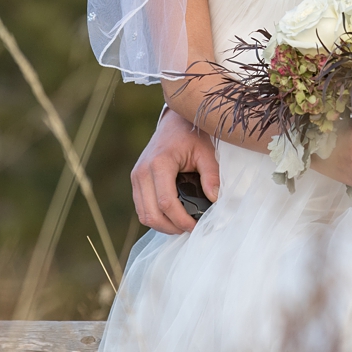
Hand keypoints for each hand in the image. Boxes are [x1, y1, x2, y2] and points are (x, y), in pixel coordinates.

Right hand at [132, 110, 220, 234]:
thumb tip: (215, 199)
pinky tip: (172, 217)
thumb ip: (212, 175)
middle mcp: (142, 171)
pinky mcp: (136, 180)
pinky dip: (155, 217)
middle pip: (151, 214)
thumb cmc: (192, 135)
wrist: (174, 122)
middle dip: (171, 228)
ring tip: (182, 226)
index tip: (197, 227)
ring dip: (162, 226)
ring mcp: (136, 176)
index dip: (181, 220)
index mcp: (159, 163)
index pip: (166, 202)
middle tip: (191, 229)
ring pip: (143, 214)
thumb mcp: (207, 151)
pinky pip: (141, 207)